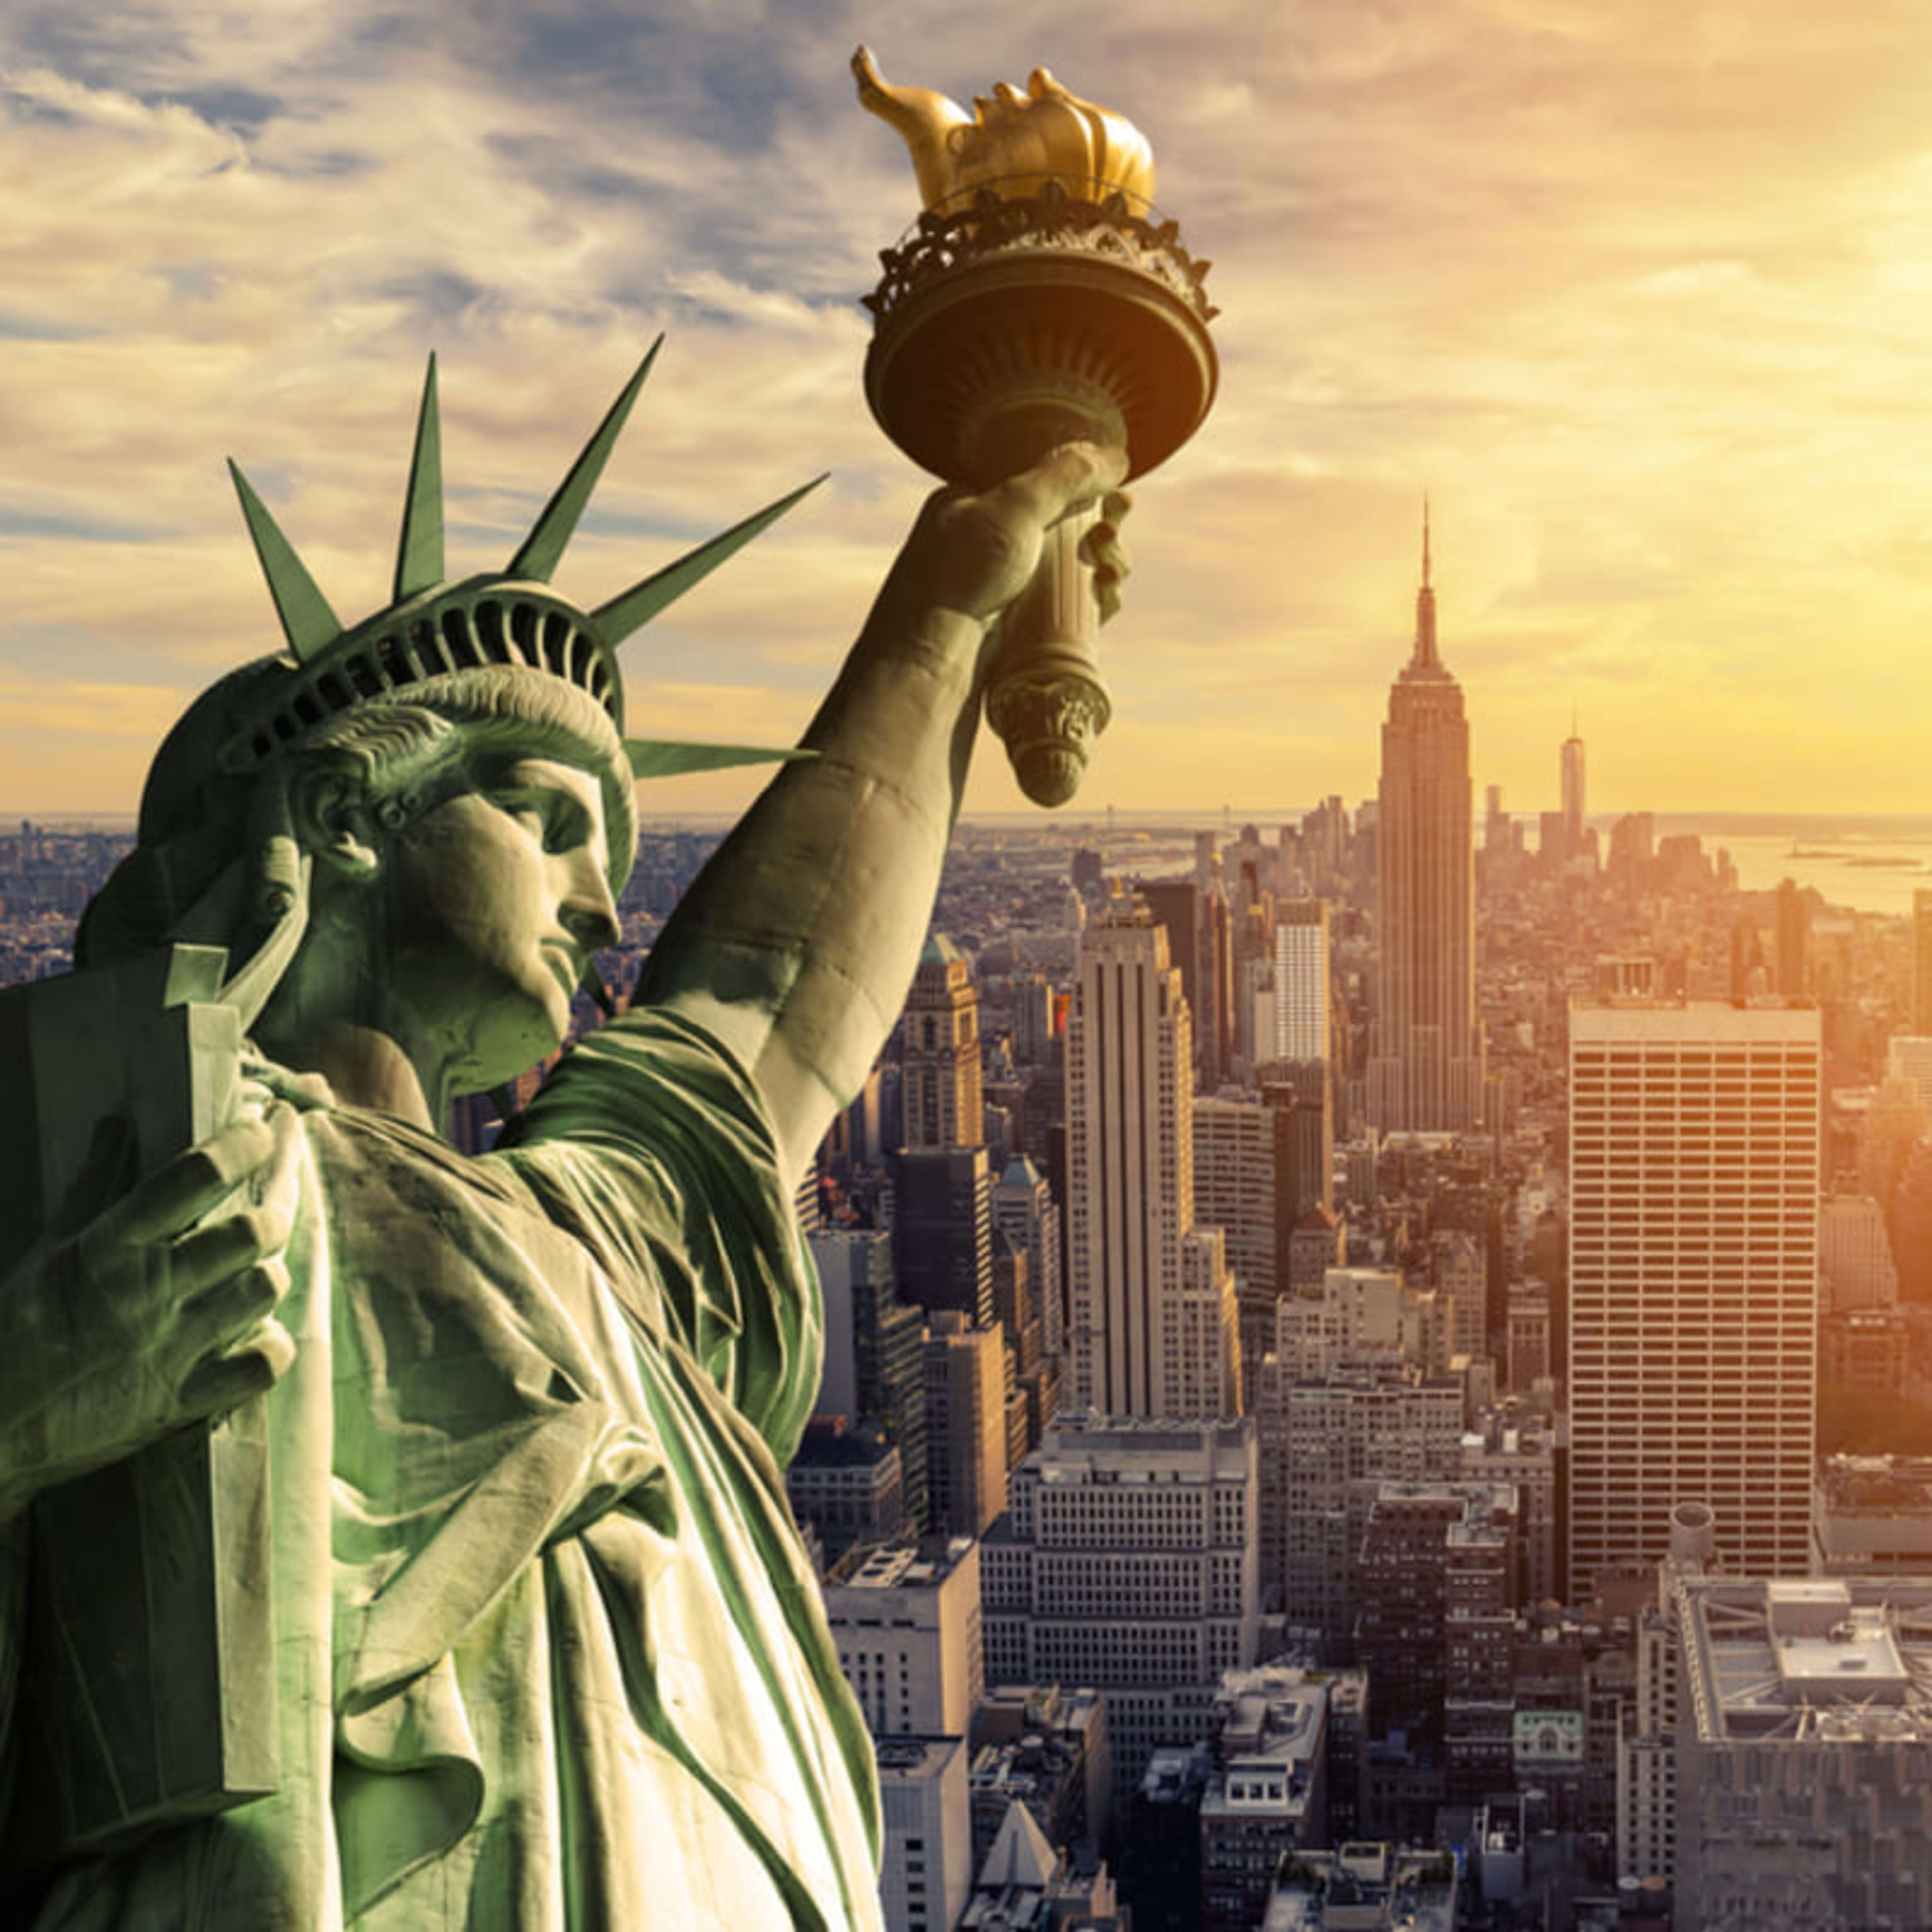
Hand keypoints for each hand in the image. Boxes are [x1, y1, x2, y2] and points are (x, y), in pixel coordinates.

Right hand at [0, 1105, 298, 1520]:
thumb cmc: (13, 1328)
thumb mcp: (47, 1250)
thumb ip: (92, 1186)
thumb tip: (117, 1124)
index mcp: (108, 1248)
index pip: (196, 1176)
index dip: (242, 1145)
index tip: (263, 1129)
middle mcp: (146, 1293)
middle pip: (251, 1232)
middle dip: (276, 1207)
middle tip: (275, 1197)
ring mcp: (168, 1351)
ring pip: (263, 1291)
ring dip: (270, 1273)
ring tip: (258, 1266)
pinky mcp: (179, 1403)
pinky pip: (261, 1366)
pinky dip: (270, 1346)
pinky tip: (256, 1332)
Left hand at [909, 441, 1131, 626]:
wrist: (932, 660)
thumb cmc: (961, 575)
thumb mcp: (1015, 507)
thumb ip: (1066, 475)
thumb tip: (1117, 456)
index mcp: (973, 501)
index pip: (1042, 480)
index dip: (1085, 485)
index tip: (1116, 496)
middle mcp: (988, 540)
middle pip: (1064, 523)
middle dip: (1102, 527)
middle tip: (1111, 535)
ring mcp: (1004, 585)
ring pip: (1071, 565)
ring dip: (1104, 562)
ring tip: (1110, 572)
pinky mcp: (1018, 626)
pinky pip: (1067, 604)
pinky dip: (1094, 598)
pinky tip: (1107, 598)